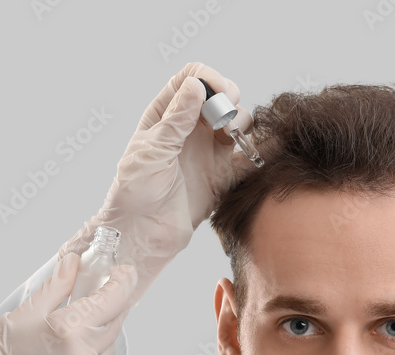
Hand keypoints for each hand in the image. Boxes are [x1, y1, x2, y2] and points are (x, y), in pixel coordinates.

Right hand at [0, 252, 137, 354]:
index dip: (122, 283)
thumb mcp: (23, 313)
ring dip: (97, 340)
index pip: (112, 300)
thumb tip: (74, 263)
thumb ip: (57, 286)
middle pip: (114, 325)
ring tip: (70, 339)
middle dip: (109, 310)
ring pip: (107, 353)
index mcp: (67, 330)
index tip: (124, 274)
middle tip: (97, 302)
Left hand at [60, 62, 256, 309]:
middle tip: (226, 121)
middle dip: (229, 101)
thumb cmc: (135, 193)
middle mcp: (190, 129)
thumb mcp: (151, 152)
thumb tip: (196, 86)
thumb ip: (176, 120)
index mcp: (165, 116)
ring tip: (235, 142)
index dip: (209, 79)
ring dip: (242, 125)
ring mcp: (209, 151)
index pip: (192, 79)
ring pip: (238, 122)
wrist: (143, 235)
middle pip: (220, 97)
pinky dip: (259, 151)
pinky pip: (248, 157)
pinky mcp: (224, 176)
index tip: (221, 91)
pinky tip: (257, 153)